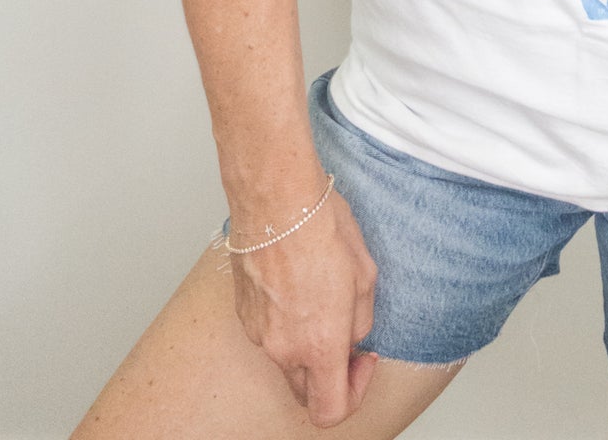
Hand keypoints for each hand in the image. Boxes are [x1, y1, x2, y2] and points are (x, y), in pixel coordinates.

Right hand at [228, 187, 379, 428]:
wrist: (276, 197)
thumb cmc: (321, 227)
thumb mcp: (365, 276)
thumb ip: (360, 321)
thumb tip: (351, 337)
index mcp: (319, 345)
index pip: (331, 410)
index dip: (354, 393)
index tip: (362, 360)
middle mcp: (284, 348)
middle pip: (305, 389)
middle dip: (328, 370)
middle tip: (344, 331)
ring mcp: (258, 332)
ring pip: (286, 356)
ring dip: (305, 339)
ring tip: (319, 292)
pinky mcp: (243, 312)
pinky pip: (268, 331)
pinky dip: (284, 319)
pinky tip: (295, 281)